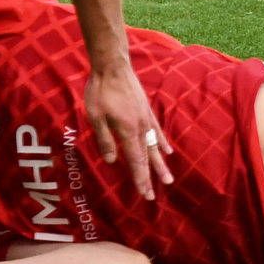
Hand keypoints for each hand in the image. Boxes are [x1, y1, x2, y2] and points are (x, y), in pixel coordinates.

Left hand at [82, 61, 171, 200]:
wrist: (113, 67)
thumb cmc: (100, 91)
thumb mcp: (95, 117)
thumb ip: (104, 139)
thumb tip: (113, 161)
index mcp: (127, 131)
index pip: (135, 161)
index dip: (140, 179)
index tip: (145, 194)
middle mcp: (140, 128)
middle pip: (147, 158)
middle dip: (150, 178)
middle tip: (155, 196)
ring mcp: (146, 119)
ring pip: (154, 147)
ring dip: (160, 165)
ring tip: (168, 179)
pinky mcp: (146, 111)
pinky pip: (157, 132)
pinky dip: (162, 143)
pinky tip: (167, 151)